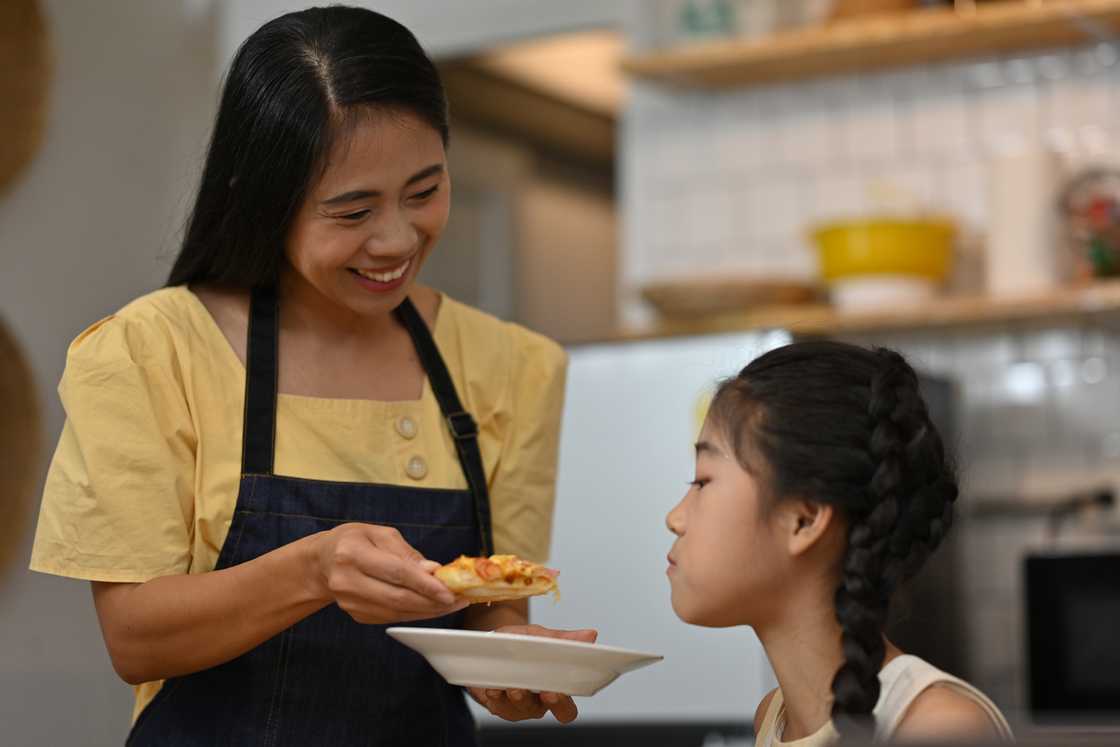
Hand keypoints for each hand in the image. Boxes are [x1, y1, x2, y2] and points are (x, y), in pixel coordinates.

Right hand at [310, 523, 466, 623]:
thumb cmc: (353, 541)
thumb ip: (406, 553)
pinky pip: (392, 617)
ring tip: (452, 604)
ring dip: (428, 610)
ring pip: (397, 612)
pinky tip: (431, 606)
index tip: (450, 591)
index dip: (425, 584)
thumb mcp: (378, 534)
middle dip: (432, 602)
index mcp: (352, 553)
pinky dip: (415, 613)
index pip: (395, 572)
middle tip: (459, 600)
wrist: (321, 563)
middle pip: (398, 597)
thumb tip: (433, 570)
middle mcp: (347, 581)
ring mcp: (350, 602)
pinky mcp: (357, 615)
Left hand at [467, 624, 597, 723]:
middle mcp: (537, 701)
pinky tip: (494, 687)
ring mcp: (517, 705)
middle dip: (544, 703)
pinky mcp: (497, 705)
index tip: (560, 691)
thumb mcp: (540, 637)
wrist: (489, 645)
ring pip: (520, 710)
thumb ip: (562, 640)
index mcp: (554, 688)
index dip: (564, 704)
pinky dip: (496, 696)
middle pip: (545, 711)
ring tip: (513, 685)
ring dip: (517, 697)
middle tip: (543, 691)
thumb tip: (590, 635)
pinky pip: (497, 706)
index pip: (566, 708)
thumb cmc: (519, 644)